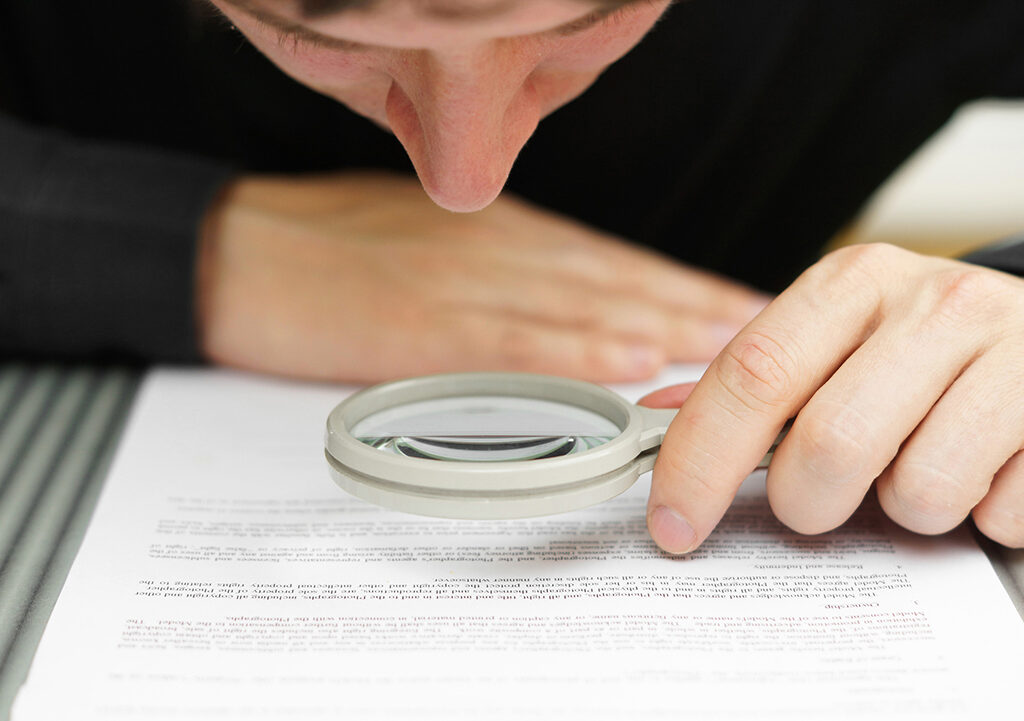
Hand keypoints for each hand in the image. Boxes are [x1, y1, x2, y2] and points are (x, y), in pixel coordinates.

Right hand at [197, 172, 768, 382]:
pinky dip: (579, 351)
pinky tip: (629, 359)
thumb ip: (495, 267)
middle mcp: (492, 253)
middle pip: (614, 280)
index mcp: (495, 236)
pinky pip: (516, 342)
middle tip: (765, 333)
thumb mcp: (426, 240)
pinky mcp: (424, 326)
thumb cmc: (328, 244)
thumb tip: (562, 297)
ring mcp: (461, 286)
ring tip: (729, 349)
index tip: (735, 305)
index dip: (678, 284)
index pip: (608, 261)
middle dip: (694, 307)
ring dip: (660, 327)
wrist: (236, 249)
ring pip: (581, 307)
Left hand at [645, 243, 1023, 550]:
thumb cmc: (926, 348)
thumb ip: (753, 383)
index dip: (700, 460)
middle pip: (829, 443)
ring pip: (919, 490)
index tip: (675, 523)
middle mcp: (933, 303)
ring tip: (921, 468)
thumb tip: (657, 419)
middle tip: (821, 497)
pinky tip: (986, 470)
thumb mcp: (838, 340)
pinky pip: (998, 515)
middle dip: (807, 501)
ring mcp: (1013, 349)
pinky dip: (979, 517)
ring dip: (905, 510)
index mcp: (854, 284)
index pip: (752, 374)